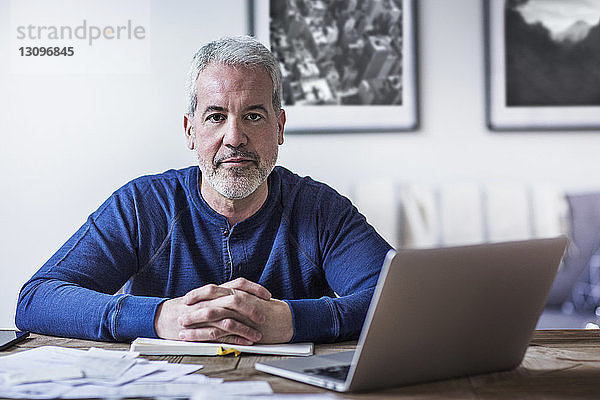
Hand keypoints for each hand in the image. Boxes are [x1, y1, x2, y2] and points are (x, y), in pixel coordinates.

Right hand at [154, 278, 291, 343]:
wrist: (164, 316)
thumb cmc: (188, 307)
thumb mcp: (206, 296)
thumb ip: (222, 295)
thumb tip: (243, 296)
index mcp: (214, 291)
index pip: (238, 284)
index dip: (254, 288)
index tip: (268, 295)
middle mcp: (211, 300)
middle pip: (235, 301)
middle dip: (252, 309)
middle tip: (265, 316)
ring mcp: (206, 316)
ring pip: (229, 320)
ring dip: (246, 328)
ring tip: (258, 335)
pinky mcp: (201, 330)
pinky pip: (220, 335)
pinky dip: (234, 339)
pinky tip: (245, 342)